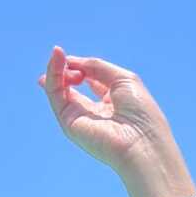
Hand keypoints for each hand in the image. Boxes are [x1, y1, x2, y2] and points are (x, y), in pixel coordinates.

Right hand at [37, 46, 178, 174]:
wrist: (142, 143)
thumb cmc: (141, 114)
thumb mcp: (122, 79)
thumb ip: (96, 67)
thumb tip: (71, 62)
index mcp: (113, 103)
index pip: (92, 80)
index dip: (83, 66)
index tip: (78, 58)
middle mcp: (96, 113)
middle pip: (72, 86)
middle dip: (65, 69)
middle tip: (64, 57)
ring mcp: (81, 119)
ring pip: (59, 90)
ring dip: (55, 69)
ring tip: (57, 53)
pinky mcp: (69, 123)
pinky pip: (56, 95)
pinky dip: (53, 76)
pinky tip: (57, 59)